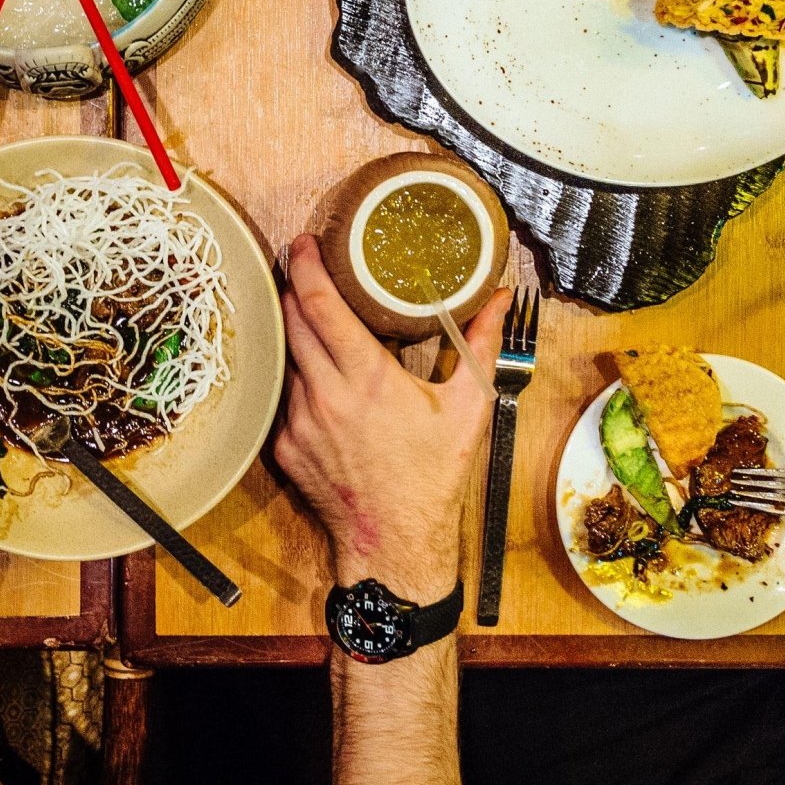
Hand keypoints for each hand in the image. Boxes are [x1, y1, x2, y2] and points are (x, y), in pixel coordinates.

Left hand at [273, 233, 508, 603]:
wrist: (395, 541)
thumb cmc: (434, 476)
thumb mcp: (468, 408)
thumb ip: (480, 345)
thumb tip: (500, 298)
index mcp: (367, 379)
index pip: (321, 305)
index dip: (308, 266)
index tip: (304, 243)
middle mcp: (324, 396)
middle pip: (292, 321)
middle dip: (294, 287)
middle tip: (303, 264)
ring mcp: (298, 422)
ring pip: (286, 357)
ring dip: (295, 333)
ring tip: (311, 314)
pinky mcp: (285, 445)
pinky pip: (284, 396)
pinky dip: (297, 379)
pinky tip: (317, 376)